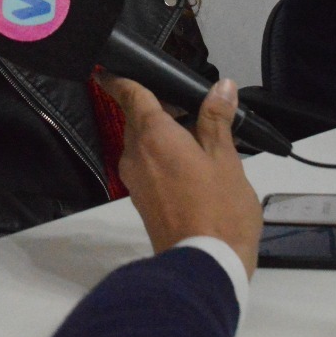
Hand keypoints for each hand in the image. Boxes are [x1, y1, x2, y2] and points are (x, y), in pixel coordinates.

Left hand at [99, 75, 263, 278]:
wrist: (204, 265)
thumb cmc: (219, 211)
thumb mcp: (226, 159)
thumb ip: (217, 120)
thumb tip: (220, 87)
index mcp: (154, 136)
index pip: (130, 95)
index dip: (119, 80)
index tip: (109, 71)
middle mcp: (135, 154)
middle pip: (138, 119)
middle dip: (158, 109)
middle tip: (192, 108)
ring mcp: (135, 180)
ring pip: (143, 143)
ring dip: (163, 135)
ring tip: (202, 139)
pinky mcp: (141, 200)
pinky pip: (146, 165)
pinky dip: (163, 156)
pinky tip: (193, 165)